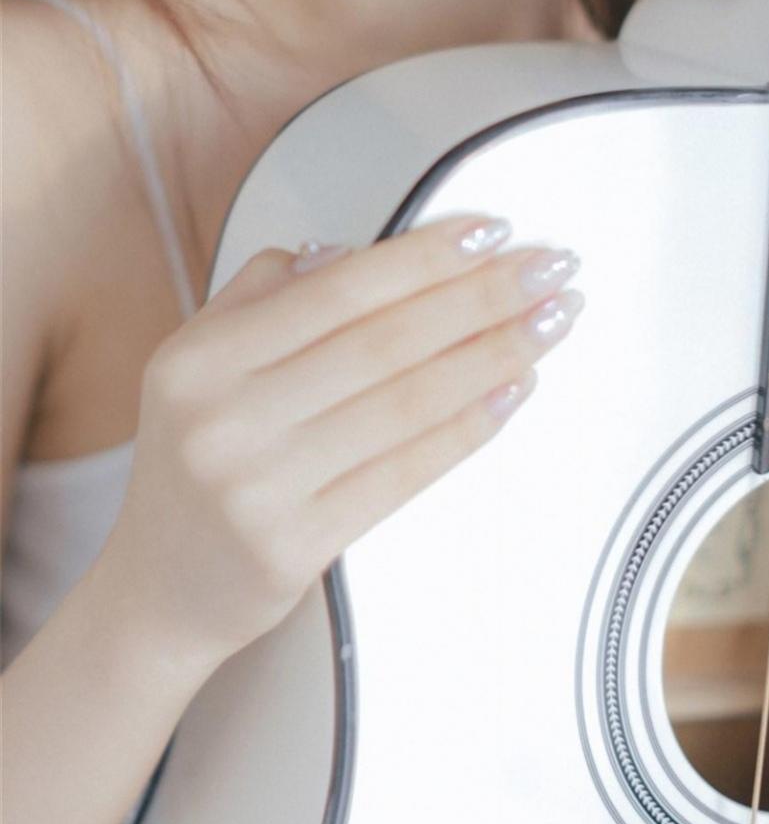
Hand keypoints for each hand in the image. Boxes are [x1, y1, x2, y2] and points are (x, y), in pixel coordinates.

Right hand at [102, 214, 583, 674]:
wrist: (161, 591)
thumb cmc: (199, 462)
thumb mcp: (198, 362)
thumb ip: (264, 294)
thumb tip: (351, 250)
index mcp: (202, 357)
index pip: (338, 288)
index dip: (426, 256)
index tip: (495, 232)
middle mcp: (224, 417)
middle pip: (384, 340)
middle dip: (482, 297)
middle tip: (552, 269)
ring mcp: (259, 487)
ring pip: (406, 403)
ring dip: (493, 356)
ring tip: (551, 323)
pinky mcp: (296, 545)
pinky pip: (405, 472)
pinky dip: (468, 427)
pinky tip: (512, 392)